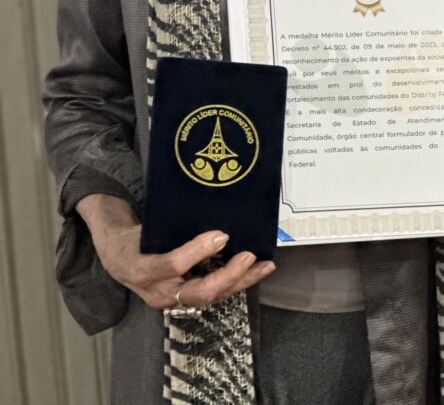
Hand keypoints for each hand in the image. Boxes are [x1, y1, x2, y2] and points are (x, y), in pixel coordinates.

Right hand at [77, 194, 274, 309]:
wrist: (117, 261)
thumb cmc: (132, 239)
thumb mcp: (142, 228)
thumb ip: (168, 223)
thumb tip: (203, 203)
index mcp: (145, 269)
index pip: (174, 265)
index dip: (199, 251)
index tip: (221, 235)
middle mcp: (160, 292)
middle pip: (199, 292)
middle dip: (229, 275)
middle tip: (249, 255)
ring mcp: (174, 301)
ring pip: (212, 298)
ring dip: (241, 281)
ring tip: (264, 265)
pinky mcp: (186, 301)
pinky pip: (214, 295)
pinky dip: (236, 283)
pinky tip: (254, 271)